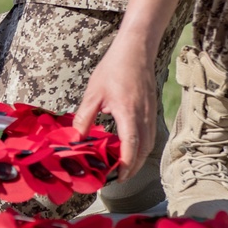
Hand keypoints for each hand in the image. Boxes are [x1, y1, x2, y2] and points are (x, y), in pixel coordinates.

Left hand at [72, 39, 157, 181]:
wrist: (136, 49)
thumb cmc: (114, 68)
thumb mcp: (93, 93)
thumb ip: (85, 117)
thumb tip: (76, 138)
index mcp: (129, 114)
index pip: (131, 147)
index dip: (125, 166)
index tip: (116, 177)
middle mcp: (143, 116)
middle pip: (143, 150)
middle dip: (132, 167)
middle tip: (118, 177)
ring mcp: (150, 113)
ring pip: (149, 143)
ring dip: (138, 158)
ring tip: (123, 166)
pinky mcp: (151, 109)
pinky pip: (150, 134)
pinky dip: (142, 145)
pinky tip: (130, 147)